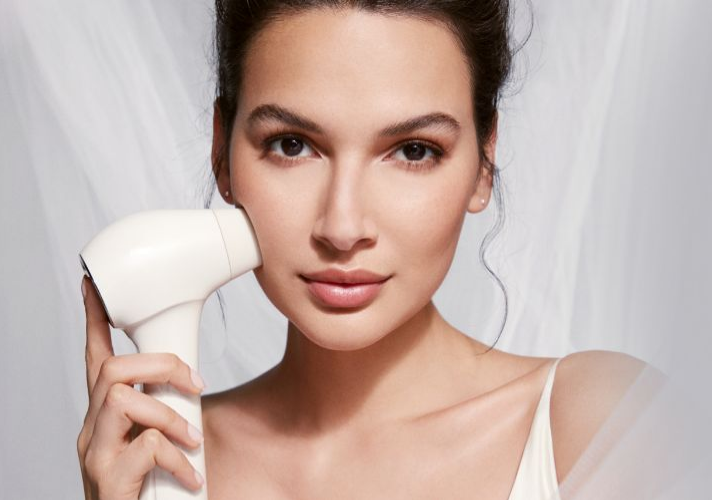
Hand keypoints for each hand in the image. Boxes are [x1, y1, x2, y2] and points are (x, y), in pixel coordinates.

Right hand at [76, 276, 205, 499]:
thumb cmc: (151, 487)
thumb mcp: (158, 440)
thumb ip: (165, 411)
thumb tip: (193, 384)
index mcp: (105, 416)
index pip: (94, 359)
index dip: (94, 322)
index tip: (94, 288)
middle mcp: (92, 430)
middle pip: (112, 369)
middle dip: (161, 365)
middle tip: (195, 386)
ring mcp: (95, 455)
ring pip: (123, 399)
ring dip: (170, 415)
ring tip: (193, 441)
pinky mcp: (107, 481)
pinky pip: (146, 445)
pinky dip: (176, 456)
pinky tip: (190, 475)